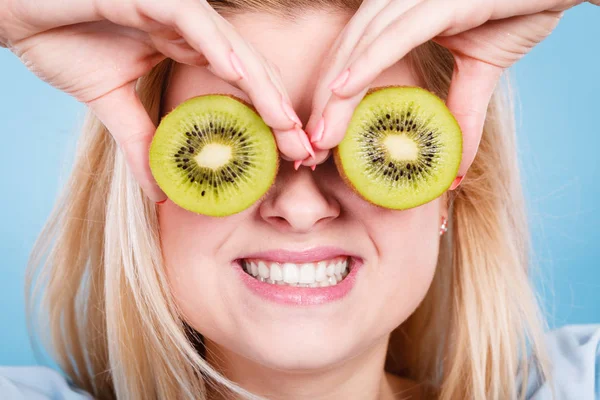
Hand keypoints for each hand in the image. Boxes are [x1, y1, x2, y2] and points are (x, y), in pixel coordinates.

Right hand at [0, 0, 313, 201]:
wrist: (14, 16)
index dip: (269, 118)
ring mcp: (172, 10)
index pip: (241, 85)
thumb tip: (159, 190)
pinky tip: (239, 75)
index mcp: (185, 47)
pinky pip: (192, 19)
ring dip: (262, 86)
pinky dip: (216, 46)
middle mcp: (189, 28)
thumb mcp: (112, 103)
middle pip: (249, 70)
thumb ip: (142, 140)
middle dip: (279, 110)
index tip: (290, 155)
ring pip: (232, 46)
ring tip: (286, 123)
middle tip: (306, 149)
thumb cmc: (61, 42)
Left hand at [304, 0, 595, 181]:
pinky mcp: (440, 1)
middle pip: (346, 56)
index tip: (320, 142)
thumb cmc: (516, 13)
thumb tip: (452, 173)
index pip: (353, 59)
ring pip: (361, 48)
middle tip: (308, 151)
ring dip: (336, 96)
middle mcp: (398, 2)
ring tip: (321, 138)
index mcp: (400, 15)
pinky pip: (394, 35)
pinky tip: (342, 91)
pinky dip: (366, 62)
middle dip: (324, 106)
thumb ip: (459, 115)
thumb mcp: (480, 73)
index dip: (331, 101)